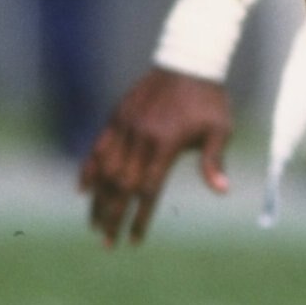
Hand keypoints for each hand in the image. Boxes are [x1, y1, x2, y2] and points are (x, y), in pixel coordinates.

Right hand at [79, 70, 233, 245]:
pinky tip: (82, 190)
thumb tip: (223, 191)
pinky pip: (98, 146)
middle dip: (112, 218)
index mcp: (165, 144)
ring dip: (97, 200)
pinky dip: (89, 169)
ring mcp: (125, 126)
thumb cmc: (208, 100)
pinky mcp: (117, 116)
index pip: (147, 190)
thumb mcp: (219, 130)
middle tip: (107, 243)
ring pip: (104, 170)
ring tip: (93, 225)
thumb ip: (215, 161)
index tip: (135, 241)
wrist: (187, 60)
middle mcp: (141, 137)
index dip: (139, 218)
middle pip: (121, 187)